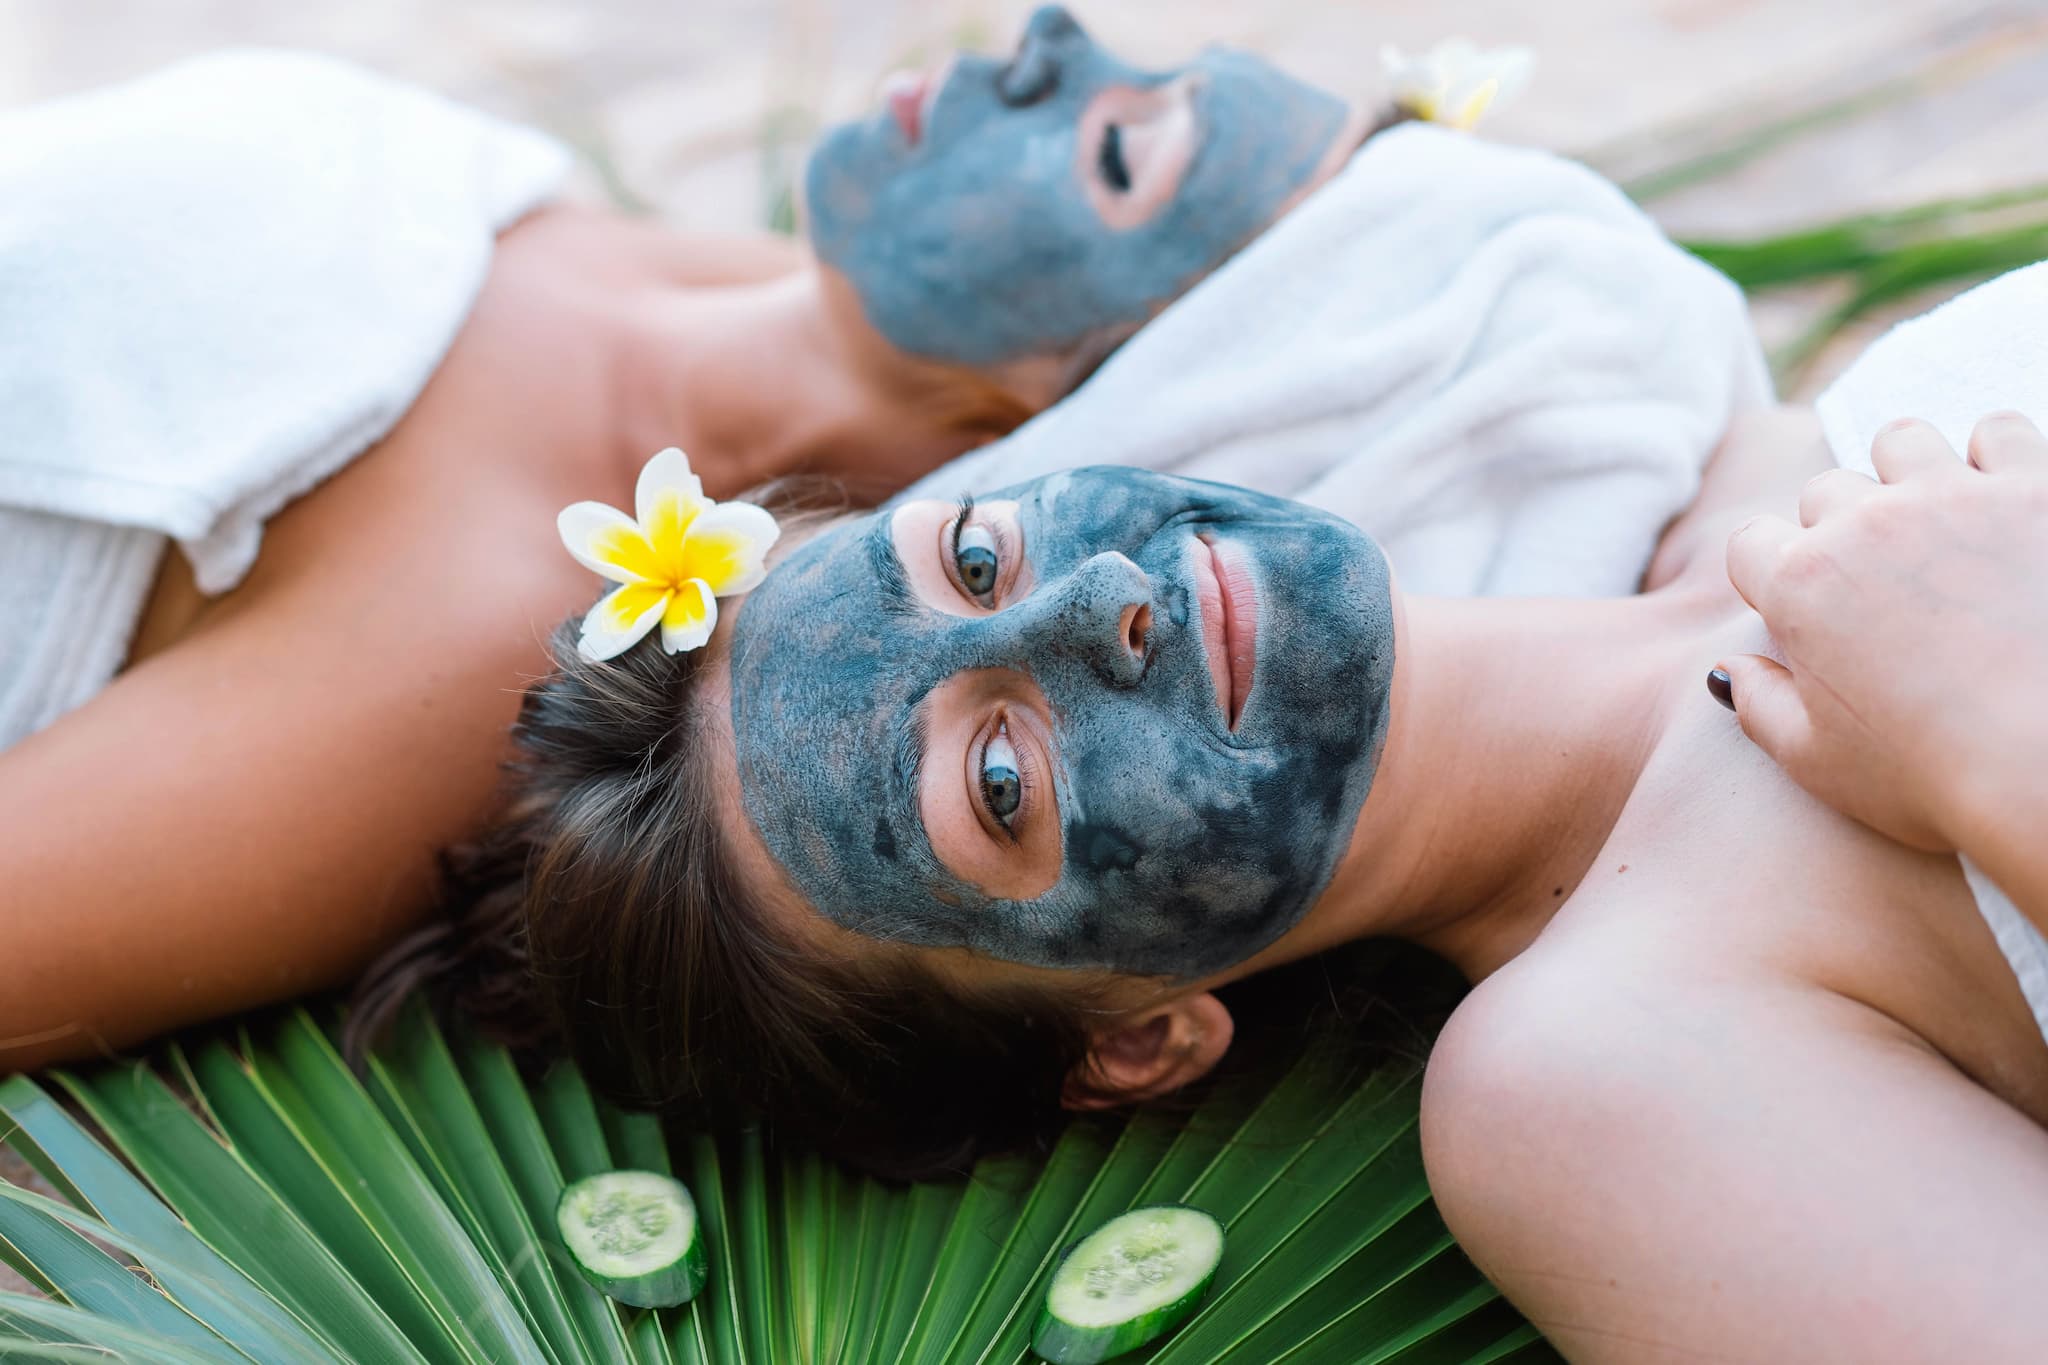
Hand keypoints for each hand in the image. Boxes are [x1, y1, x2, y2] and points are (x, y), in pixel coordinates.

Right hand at [1718, 411, 2047, 851]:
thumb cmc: (1936, 778)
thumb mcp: (1820, 764)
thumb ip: (1759, 706)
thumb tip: (1728, 670)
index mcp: (1799, 585)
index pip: (1750, 543)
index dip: (1771, 575)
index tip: (1806, 608)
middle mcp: (1864, 524)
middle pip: (1825, 490)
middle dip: (1840, 528)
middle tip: (1883, 582)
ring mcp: (1952, 497)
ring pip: (1901, 441)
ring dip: (1908, 473)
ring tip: (1939, 521)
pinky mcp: (2036, 487)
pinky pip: (2000, 431)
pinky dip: (1997, 457)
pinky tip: (2007, 503)